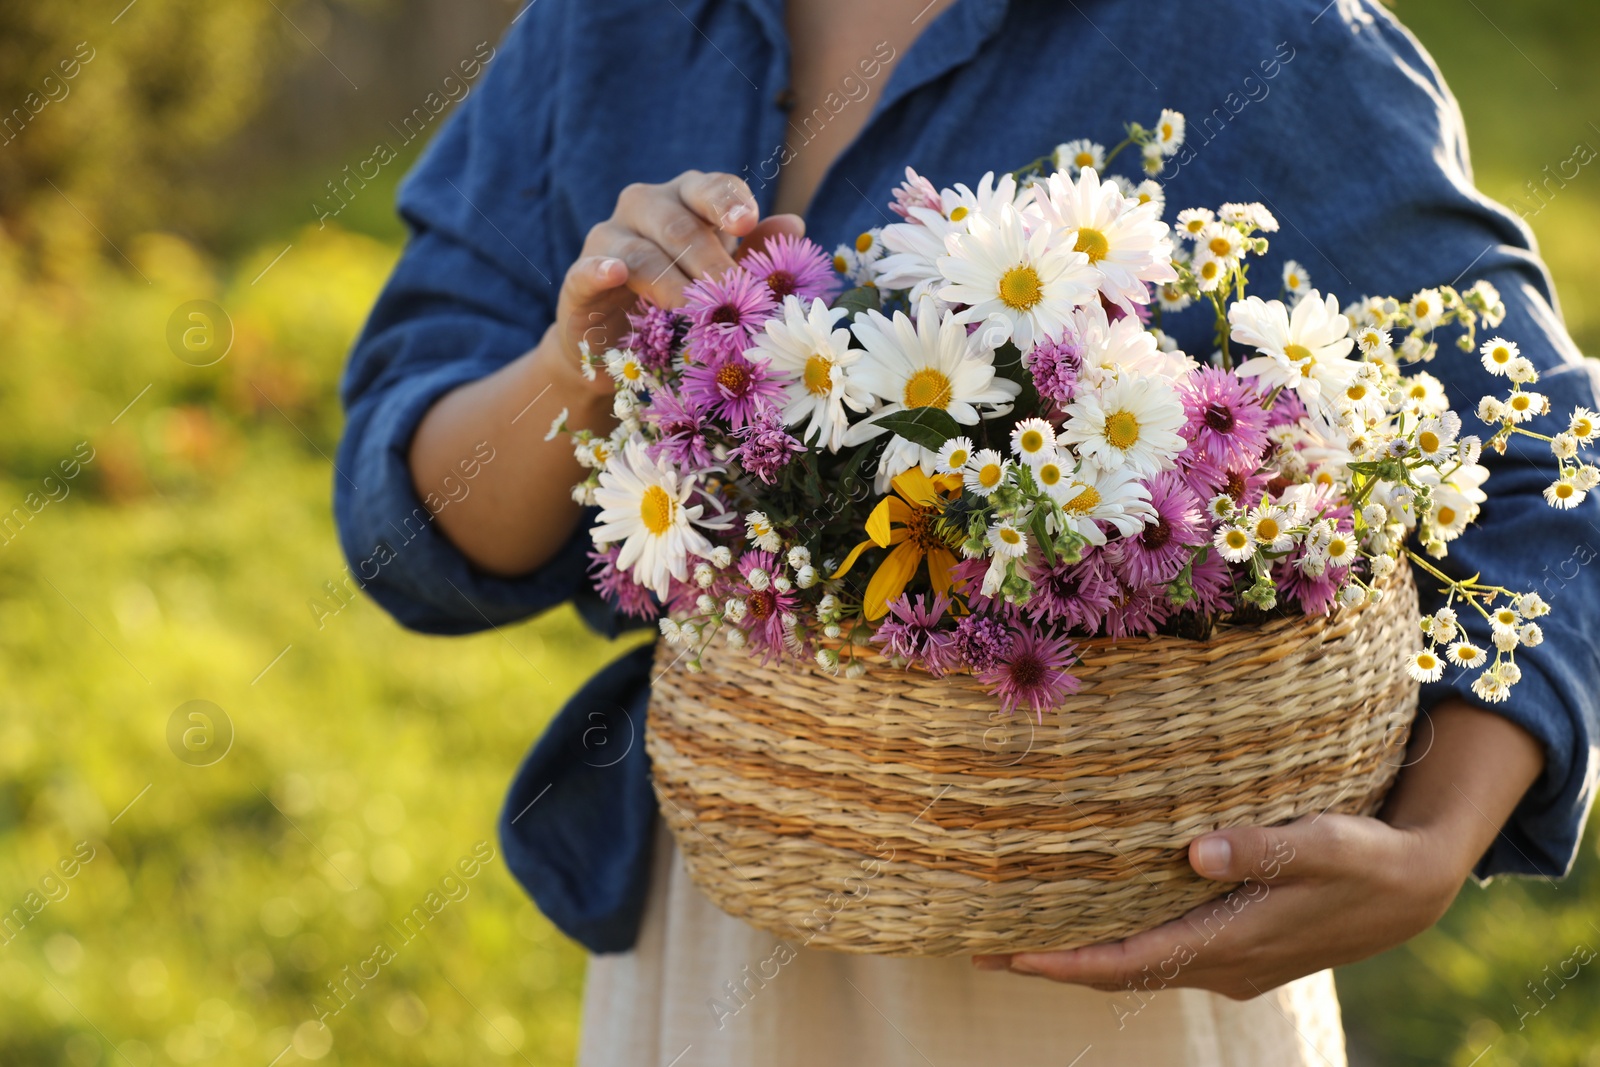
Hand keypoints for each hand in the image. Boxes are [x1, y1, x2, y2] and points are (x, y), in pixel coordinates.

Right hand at [548, 170, 804, 395]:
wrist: (617, 348)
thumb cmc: (680, 302)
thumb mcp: (722, 278)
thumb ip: (757, 253)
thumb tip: (795, 224)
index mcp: (686, 200)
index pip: (711, 189)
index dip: (729, 203)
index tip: (746, 224)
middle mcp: (644, 207)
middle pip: (679, 224)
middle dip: (709, 261)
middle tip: (732, 294)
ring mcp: (608, 240)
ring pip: (641, 252)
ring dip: (671, 283)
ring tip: (694, 311)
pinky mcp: (578, 278)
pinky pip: (589, 269)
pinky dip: (602, 269)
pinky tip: (615, 273)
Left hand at [973, 813, 1459, 999]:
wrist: (1414, 889)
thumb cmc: (1365, 858)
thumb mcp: (1322, 843)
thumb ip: (1260, 847)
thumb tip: (1194, 854)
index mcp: (1234, 942)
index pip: (1131, 962)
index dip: (1067, 961)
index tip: (1009, 953)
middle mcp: (1223, 965)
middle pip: (1121, 972)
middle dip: (1053, 961)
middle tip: (983, 944)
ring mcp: (1230, 962)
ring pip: (1139, 965)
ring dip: (1082, 954)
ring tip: (1019, 933)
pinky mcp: (1237, 947)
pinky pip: (1161, 951)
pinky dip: (1120, 942)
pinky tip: (1093, 917)